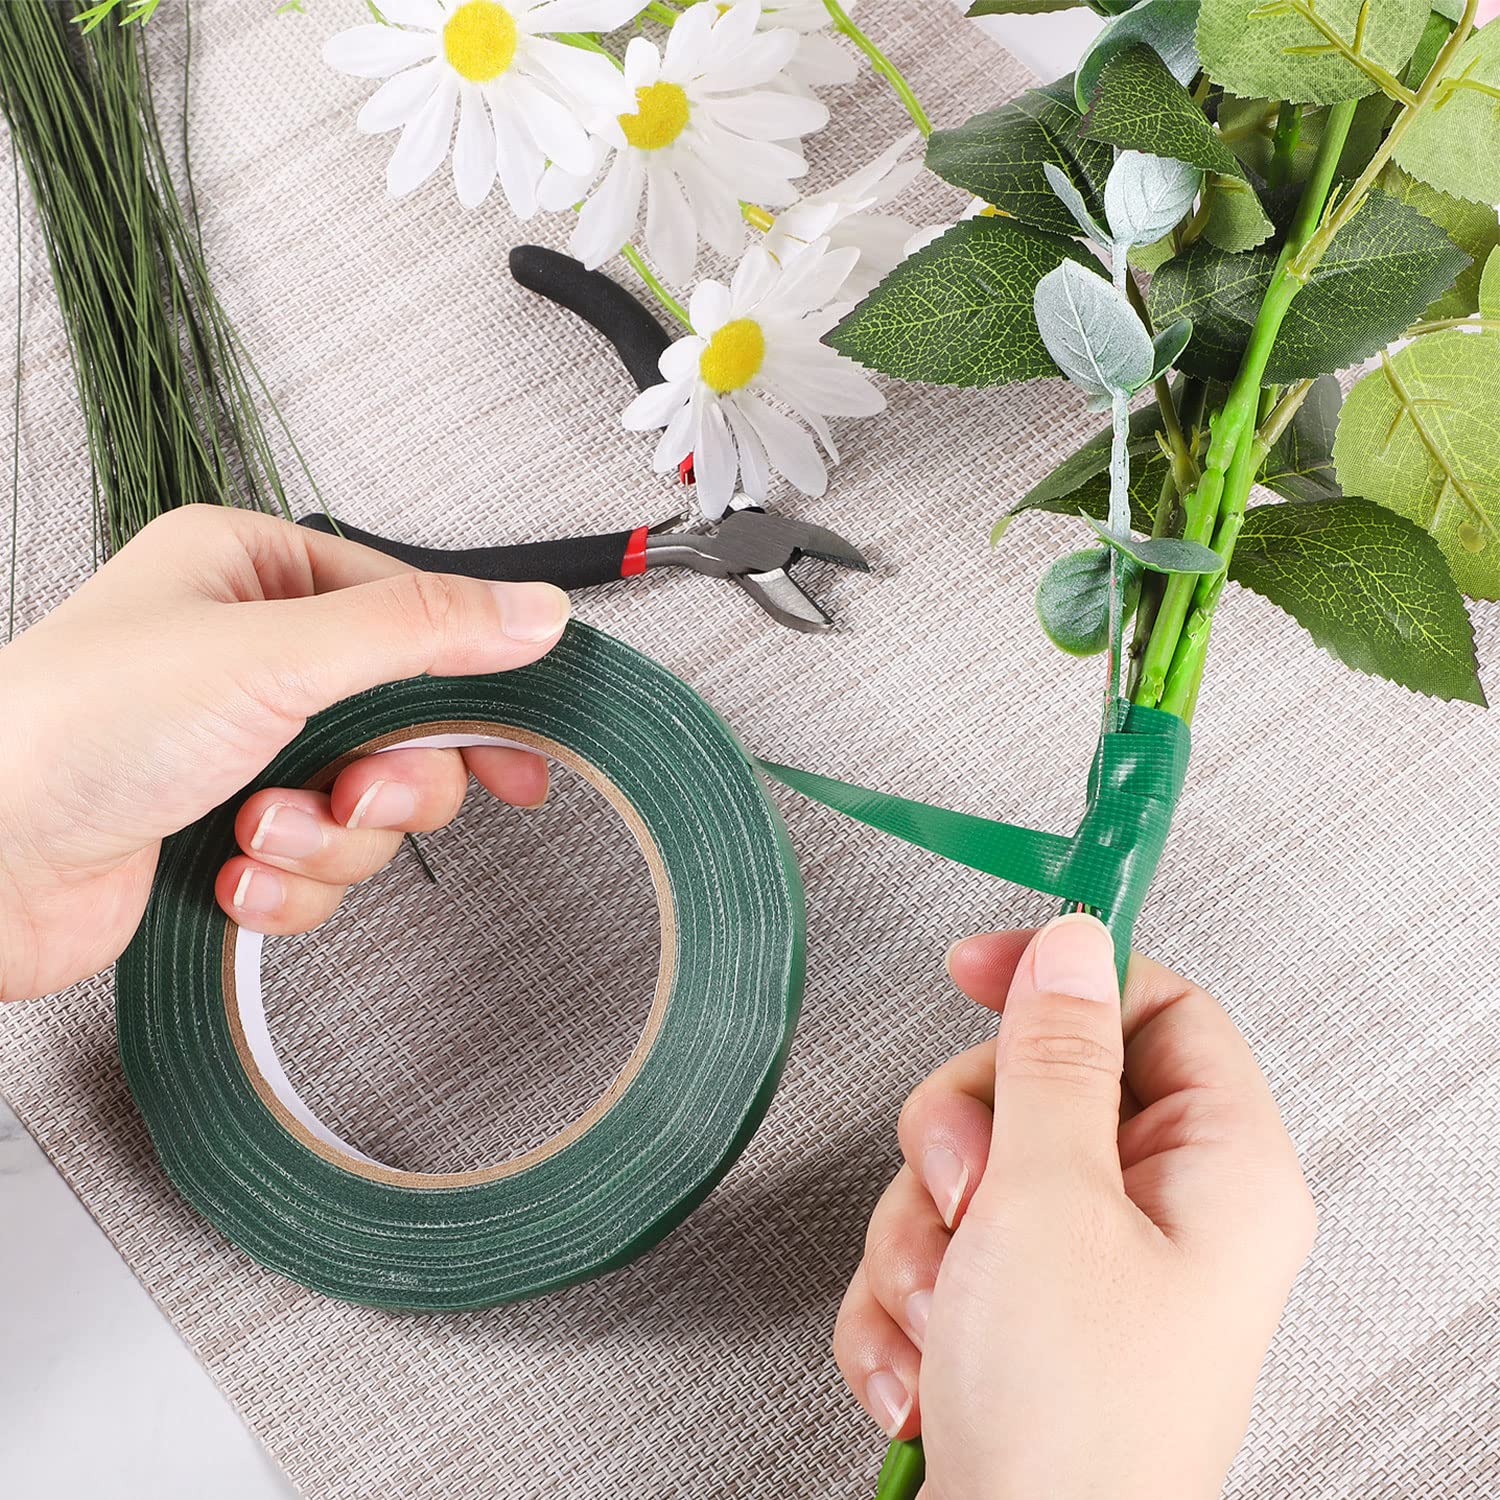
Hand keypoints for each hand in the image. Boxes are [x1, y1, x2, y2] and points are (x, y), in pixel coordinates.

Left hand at [0, 505, 570, 1001]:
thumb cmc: (74, 730)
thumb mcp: (273, 655)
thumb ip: (420, 631)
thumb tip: (535, 610)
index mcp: (254, 577)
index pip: (410, 619)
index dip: (472, 688)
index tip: (517, 750)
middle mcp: (250, 659)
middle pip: (402, 728)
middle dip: (382, 785)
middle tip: (353, 796)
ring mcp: (240, 750)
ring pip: (365, 811)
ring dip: (321, 841)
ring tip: (253, 832)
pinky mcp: (225, 834)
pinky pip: (316, 869)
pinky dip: (282, 886)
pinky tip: (224, 877)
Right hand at [835, 914, 1315, 1499]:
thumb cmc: (1070, 1426)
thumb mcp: (1049, 1202)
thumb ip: (1053, 1059)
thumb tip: (1074, 943)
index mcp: (1216, 1171)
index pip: (1154, 1008)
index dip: (1064, 976)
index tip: (974, 969)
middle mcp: (1158, 1214)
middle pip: (1036, 1087)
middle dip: (962, 1139)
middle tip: (965, 1195)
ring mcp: (1083, 1269)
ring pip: (969, 1168)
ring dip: (922, 1234)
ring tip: (944, 1310)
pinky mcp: (1016, 1316)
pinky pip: (938, 1248)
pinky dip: (909, 1298)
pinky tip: (924, 1361)